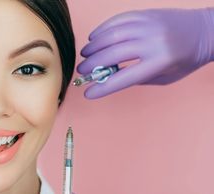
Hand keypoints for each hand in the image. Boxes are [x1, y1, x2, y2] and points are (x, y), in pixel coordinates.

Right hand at [77, 8, 213, 98]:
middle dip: (92, 64)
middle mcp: (153, 41)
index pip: (124, 78)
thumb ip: (138, 77)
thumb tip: (108, 77)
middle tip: (81, 71)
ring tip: (84, 54)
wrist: (205, 31)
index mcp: (160, 62)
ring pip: (112, 35)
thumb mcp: (165, 76)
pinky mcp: (145, 13)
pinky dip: (102, 30)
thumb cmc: (185, 59)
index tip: (88, 94)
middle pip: (113, 54)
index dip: (103, 88)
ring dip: (94, 46)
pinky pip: (117, 20)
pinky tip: (94, 38)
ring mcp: (148, 24)